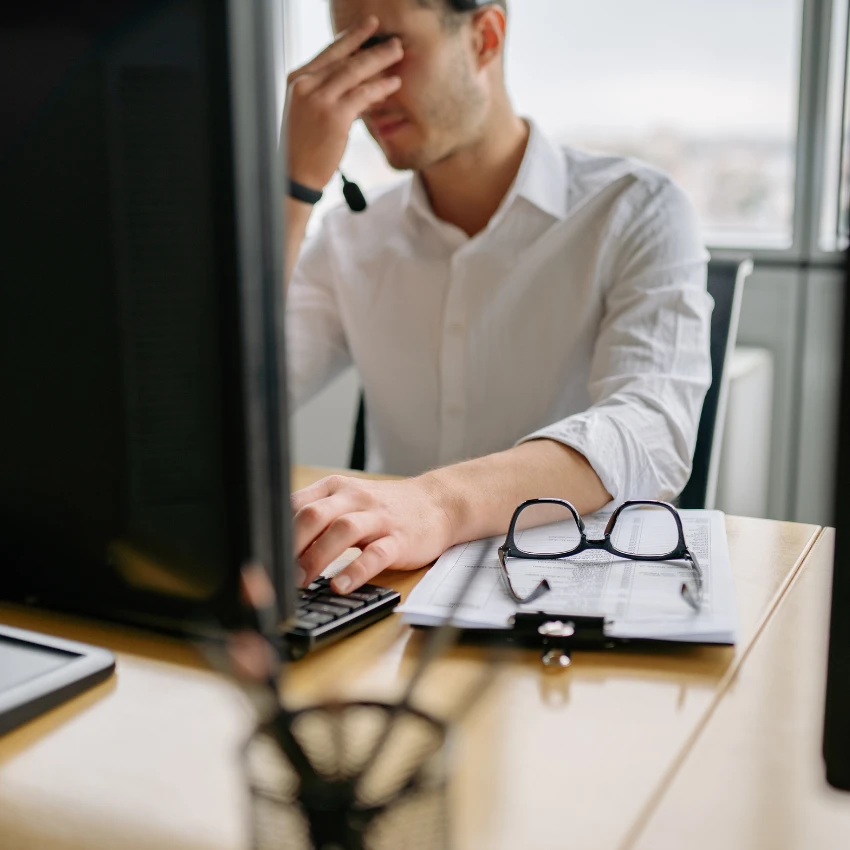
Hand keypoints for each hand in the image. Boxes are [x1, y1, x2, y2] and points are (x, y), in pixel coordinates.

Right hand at [284, 16, 402, 190]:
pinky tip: (393, 84)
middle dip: (372, 48)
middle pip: (345, 59)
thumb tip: (361, 86)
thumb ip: (331, 95)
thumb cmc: (303, 148)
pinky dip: (380, 87)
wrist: (294, 175)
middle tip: (394, 42)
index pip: (329, 53)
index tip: (370, 26)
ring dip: (380, 61)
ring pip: (355, 72)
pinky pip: (362, 95)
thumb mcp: (310, 113)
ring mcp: (319, 99)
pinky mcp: (334, 116)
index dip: (352, 38)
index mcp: (297, 80)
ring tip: (398, 54)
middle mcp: (306, 85)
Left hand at [291, 474, 454, 593]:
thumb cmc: (385, 508)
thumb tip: (278, 544)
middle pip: (314, 515)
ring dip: (317, 557)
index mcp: (336, 489)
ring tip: (303, 582)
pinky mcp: (399, 540)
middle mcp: (355, 499)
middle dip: (292, 545)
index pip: (297, 504)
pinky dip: (356, 571)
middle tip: (278, 573)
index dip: (276, 530)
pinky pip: (376, 554)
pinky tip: (341, 586)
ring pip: (343, 531)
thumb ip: (317, 517)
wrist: (437, 504)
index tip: (263, 555)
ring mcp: (379, 519)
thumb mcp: (347, 501)